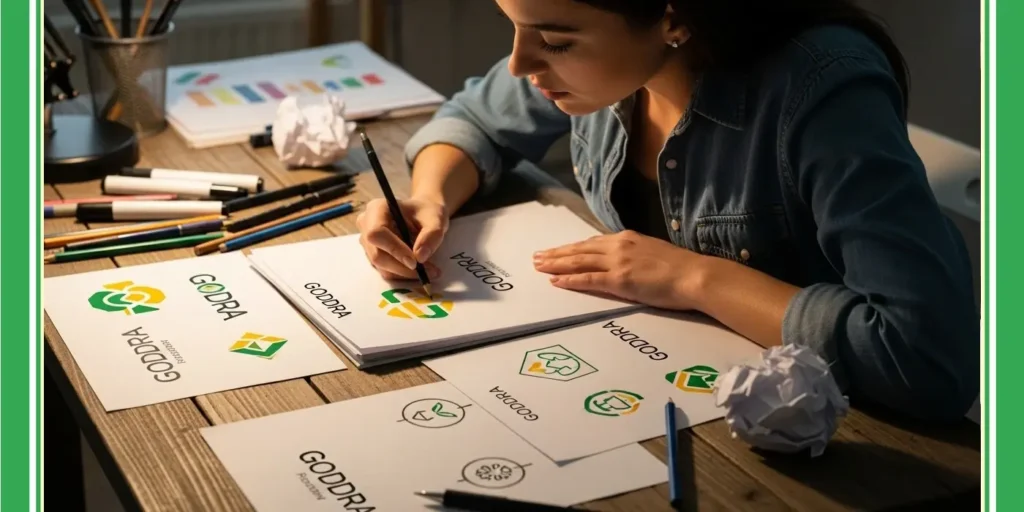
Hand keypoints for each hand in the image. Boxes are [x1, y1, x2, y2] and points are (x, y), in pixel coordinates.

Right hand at [356, 196, 447, 280]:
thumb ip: (431, 235)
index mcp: (377, 209)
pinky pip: (385, 270)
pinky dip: (403, 274)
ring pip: (381, 266)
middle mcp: (366, 225)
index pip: (377, 233)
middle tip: (429, 272)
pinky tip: (421, 271)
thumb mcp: (436, 219)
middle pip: (377, 254)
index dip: (394, 249)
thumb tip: (420, 257)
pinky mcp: (373, 254)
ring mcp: (367, 242)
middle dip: (403, 267)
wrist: (423, 214)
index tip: (415, 262)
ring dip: (405, 273)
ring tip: (430, 272)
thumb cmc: (426, 212)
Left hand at [532, 230, 704, 309]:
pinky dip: (570, 280)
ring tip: (539, 266)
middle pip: (580, 249)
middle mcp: (619, 246)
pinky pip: (588, 279)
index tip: (557, 250)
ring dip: (556, 264)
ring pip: (579, 261)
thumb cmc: (681, 268)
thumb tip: (625, 261)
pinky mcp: (619, 280)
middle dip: (556, 253)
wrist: (696, 275)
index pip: (592, 242)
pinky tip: (555, 281)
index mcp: (627, 238)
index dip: (572, 247)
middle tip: (537, 256)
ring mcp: (618, 262)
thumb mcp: (653, 252)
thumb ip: (635, 254)